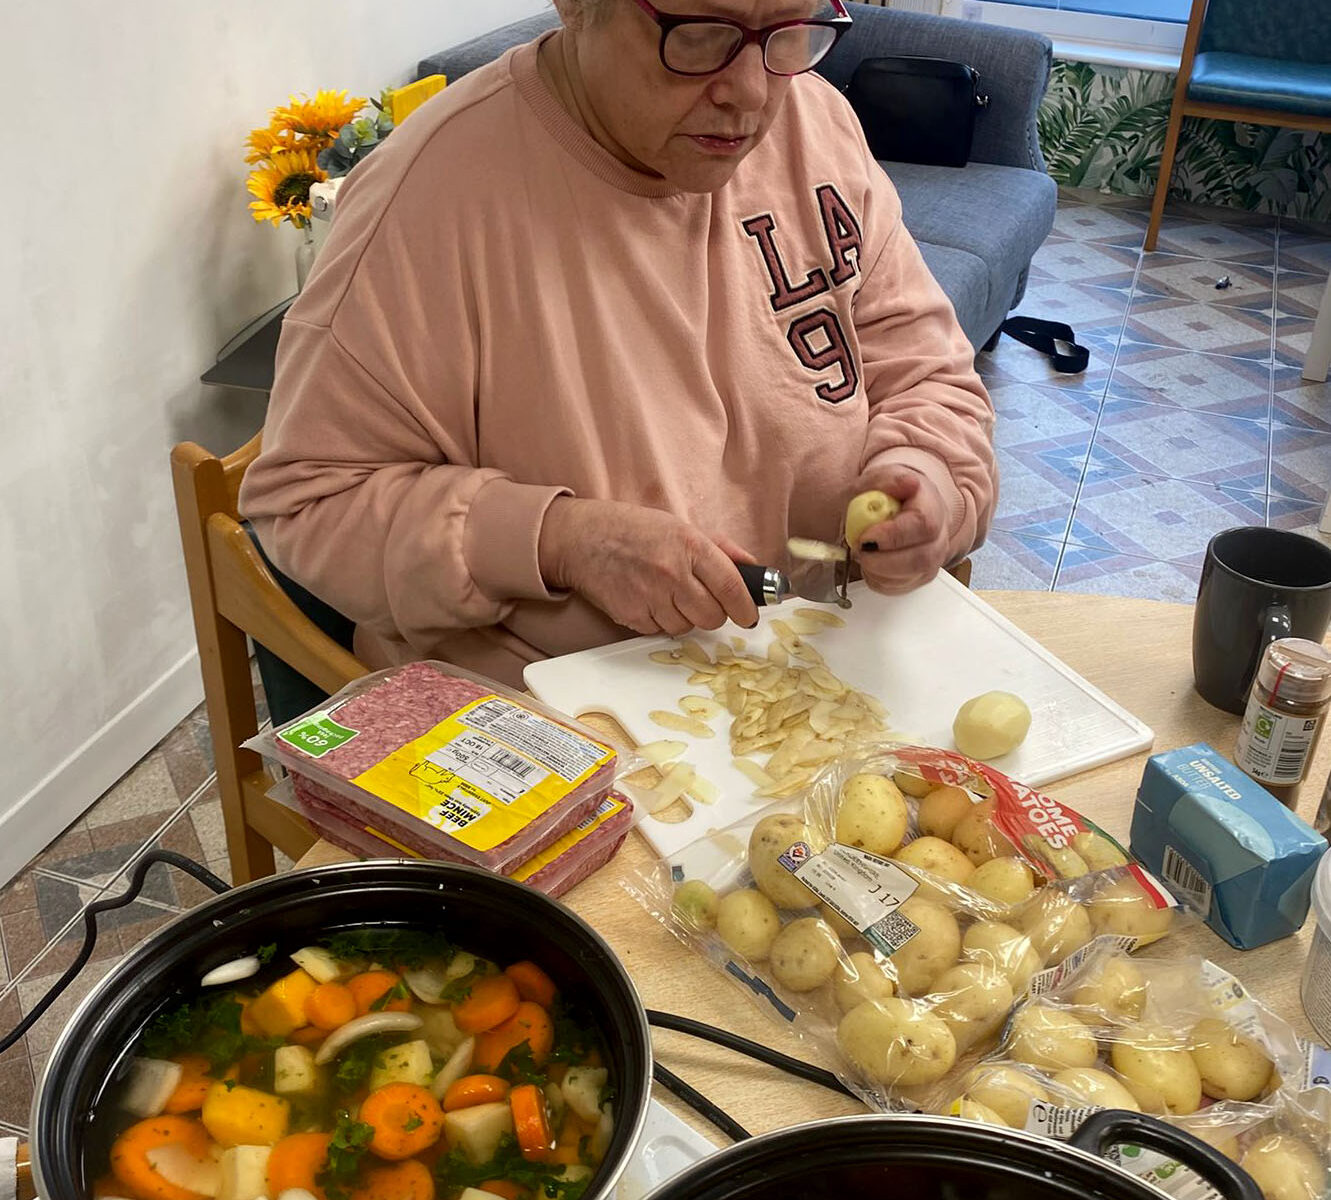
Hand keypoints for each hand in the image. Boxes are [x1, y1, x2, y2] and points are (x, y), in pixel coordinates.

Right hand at [538, 498, 759, 635]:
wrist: (581, 538)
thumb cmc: (633, 529)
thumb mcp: (679, 526)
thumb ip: (720, 548)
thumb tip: (752, 568)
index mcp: (689, 545)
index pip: (730, 586)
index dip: (744, 607)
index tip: (749, 616)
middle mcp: (672, 573)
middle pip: (712, 616)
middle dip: (714, 614)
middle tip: (705, 603)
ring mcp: (650, 597)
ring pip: (687, 627)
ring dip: (685, 617)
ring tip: (669, 594)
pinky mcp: (631, 615)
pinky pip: (659, 630)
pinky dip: (660, 621)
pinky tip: (649, 599)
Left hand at [853, 466, 950, 594]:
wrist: (893, 508)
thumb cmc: (886, 496)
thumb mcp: (877, 480)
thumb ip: (887, 481)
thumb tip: (908, 483)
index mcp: (930, 505)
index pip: (923, 524)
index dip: (893, 535)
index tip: (867, 536)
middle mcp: (938, 535)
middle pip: (922, 558)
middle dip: (883, 561)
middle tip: (860, 550)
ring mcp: (932, 559)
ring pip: (912, 577)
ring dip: (878, 571)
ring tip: (864, 554)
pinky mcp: (919, 577)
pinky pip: (899, 588)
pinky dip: (878, 580)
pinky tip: (871, 564)